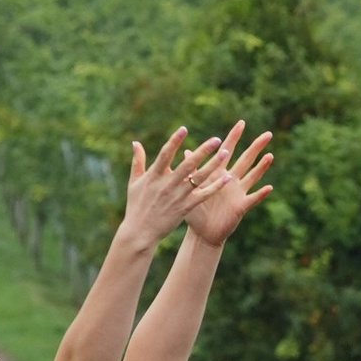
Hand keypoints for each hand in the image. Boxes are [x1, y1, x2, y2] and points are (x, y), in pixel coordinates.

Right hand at [122, 127, 227, 246]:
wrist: (140, 232)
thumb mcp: (134, 182)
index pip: (166, 154)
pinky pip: (203, 195)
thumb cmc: (136, 206)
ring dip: (213, 165)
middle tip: (216, 139)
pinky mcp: (185, 207)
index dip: (175, 141)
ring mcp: (177, 196)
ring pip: (199, 178)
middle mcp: (167, 184)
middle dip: (203, 150)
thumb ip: (137, 161)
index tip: (184, 128)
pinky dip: (215, 187)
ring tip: (225, 153)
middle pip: (188, 164)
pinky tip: (227, 178)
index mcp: (154, 175)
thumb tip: (135, 142)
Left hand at [184, 122, 274, 246]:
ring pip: (252, 176)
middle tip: (268, 134)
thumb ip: (191, 170)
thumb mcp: (191, 188)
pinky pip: (252, 199)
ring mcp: (238, 192)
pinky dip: (260, 194)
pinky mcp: (240, 206)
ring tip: (270, 155)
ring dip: (261, 167)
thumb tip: (186, 151)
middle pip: (246, 160)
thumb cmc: (196, 210)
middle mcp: (231, 180)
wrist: (202, 233)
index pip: (227, 150)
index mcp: (218, 173)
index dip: (234, 137)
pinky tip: (269, 187)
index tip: (241, 122)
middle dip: (256, 147)